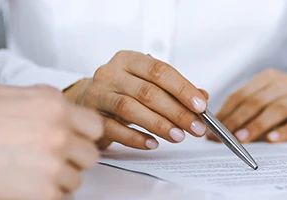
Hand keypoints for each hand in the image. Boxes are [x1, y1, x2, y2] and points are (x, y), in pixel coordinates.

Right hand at [0, 77, 102, 198]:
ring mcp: (55, 162)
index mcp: (52, 104)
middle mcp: (60, 131)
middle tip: (49, 162)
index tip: (69, 143)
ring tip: (32, 175)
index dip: (80, 136)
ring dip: (58, 180)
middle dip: (72, 160)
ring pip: (76, 179)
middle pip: (89, 154)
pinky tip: (26, 188)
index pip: (93, 125)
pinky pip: (61, 197)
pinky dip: (46, 196)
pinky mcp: (45, 191)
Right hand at [63, 50, 208, 149]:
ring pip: (131, 109)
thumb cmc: (122, 91)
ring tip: (178, 136)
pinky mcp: (91, 116)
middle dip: (176, 112)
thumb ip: (175, 89)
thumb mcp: (148, 84)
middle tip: (195, 127)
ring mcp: (98, 94)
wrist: (84, 101)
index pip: (160, 71)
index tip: (201, 106)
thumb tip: (202, 98)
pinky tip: (152, 143)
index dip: (182, 88)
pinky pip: (114, 128)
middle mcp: (111, 73)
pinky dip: (136, 138)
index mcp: (128, 60)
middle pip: (148, 92)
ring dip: (159, 124)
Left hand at [211, 69, 286, 142]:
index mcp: (270, 78)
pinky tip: (273, 139)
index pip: (242, 94)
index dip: (225, 112)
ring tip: (241, 139)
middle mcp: (286, 83)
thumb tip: (225, 128)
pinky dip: (285, 131)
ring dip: (256, 125)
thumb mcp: (278, 95)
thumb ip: (256, 106)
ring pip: (275, 110)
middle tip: (221, 137)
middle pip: (255, 102)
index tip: (212, 129)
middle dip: (235, 120)